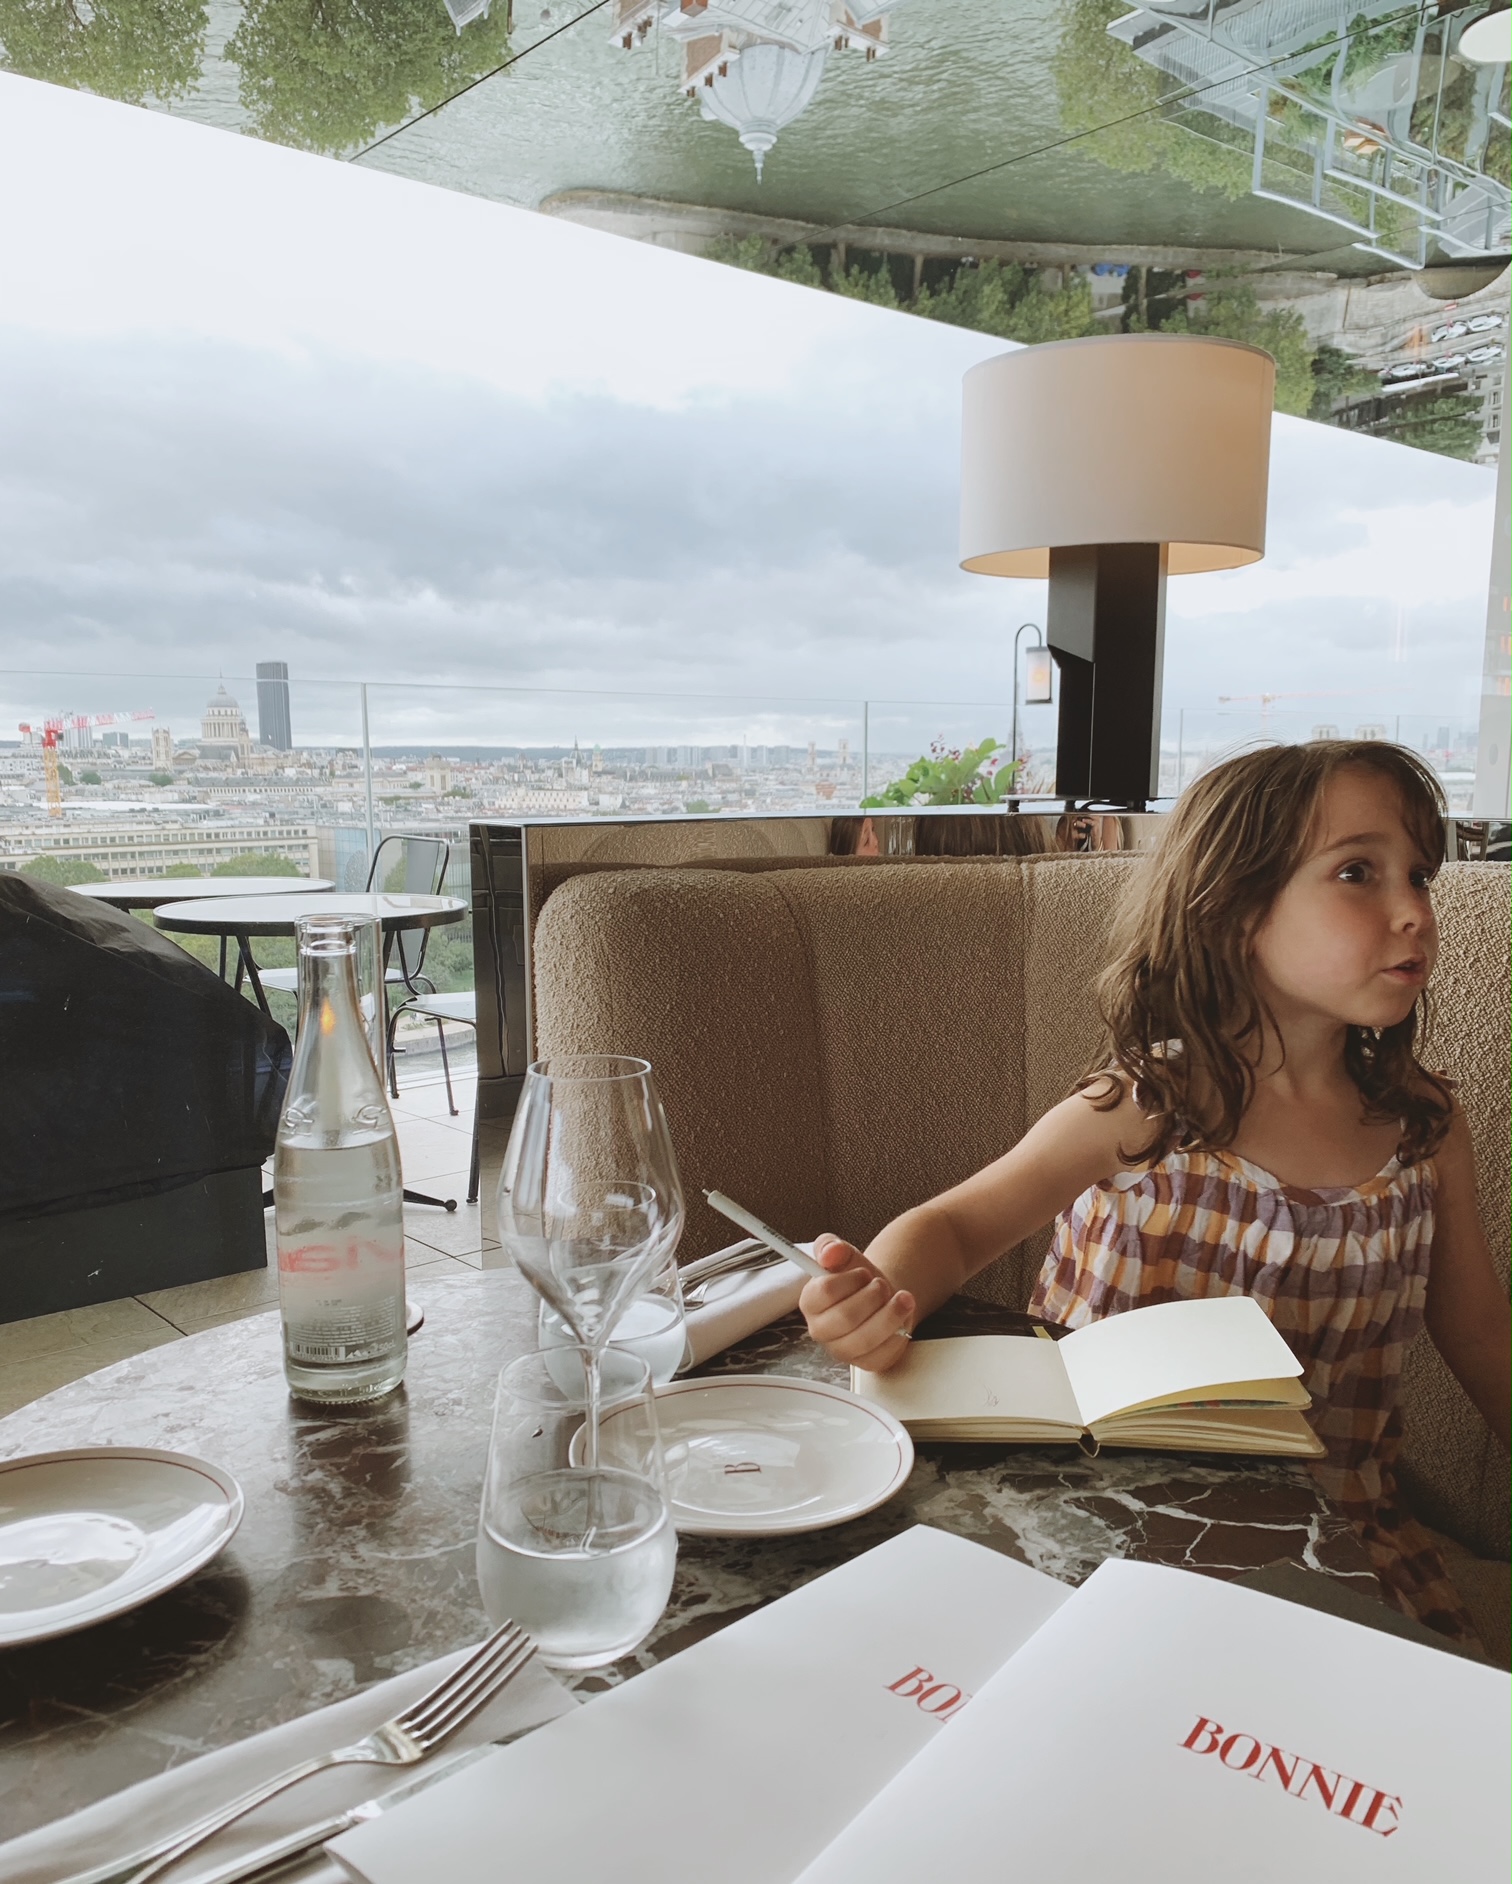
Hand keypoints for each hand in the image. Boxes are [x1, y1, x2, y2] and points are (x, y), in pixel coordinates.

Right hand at [799, 1234, 914, 1372]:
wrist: (880, 1297)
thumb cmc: (859, 1279)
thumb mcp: (845, 1255)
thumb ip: (832, 1247)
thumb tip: (830, 1252)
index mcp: (810, 1302)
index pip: (825, 1291)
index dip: (851, 1279)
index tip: (864, 1273)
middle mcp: (821, 1330)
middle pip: (845, 1317)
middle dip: (872, 1296)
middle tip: (882, 1285)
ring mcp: (843, 1350)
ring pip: (865, 1339)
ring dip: (890, 1314)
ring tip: (901, 1298)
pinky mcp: (867, 1363)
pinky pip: (883, 1354)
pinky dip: (898, 1333)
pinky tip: (901, 1318)